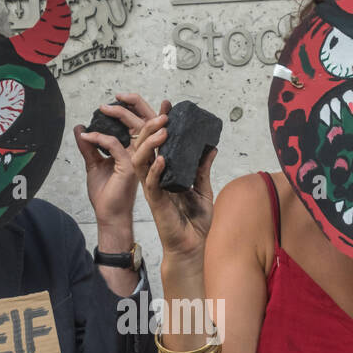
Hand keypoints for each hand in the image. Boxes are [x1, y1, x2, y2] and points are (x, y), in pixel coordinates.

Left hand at [74, 92, 152, 228]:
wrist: (108, 215)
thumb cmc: (105, 195)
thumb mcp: (93, 165)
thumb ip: (89, 147)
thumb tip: (80, 128)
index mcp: (133, 152)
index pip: (137, 127)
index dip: (131, 111)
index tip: (113, 101)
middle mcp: (138, 154)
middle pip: (142, 124)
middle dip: (134, 106)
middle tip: (115, 97)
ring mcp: (136, 160)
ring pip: (138, 132)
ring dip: (125, 116)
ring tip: (109, 106)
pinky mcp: (129, 167)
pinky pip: (115, 145)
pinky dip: (100, 138)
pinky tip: (88, 136)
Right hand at [129, 98, 215, 262]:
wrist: (192, 247)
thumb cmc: (194, 223)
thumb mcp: (203, 190)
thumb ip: (202, 169)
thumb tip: (211, 148)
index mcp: (165, 173)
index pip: (158, 144)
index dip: (159, 124)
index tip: (167, 105)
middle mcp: (155, 178)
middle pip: (144, 147)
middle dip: (150, 127)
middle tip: (163, 113)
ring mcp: (153, 190)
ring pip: (142, 161)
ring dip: (150, 144)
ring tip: (162, 129)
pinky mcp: (156, 203)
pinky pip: (152, 183)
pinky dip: (155, 170)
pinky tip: (162, 158)